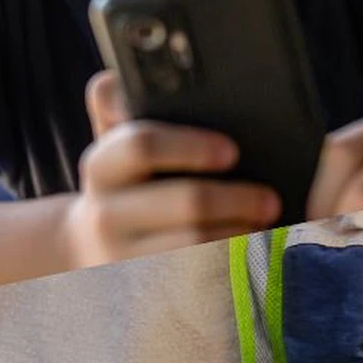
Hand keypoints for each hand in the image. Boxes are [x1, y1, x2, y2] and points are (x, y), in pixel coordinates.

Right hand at [60, 71, 280, 268]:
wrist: (90, 246)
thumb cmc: (126, 181)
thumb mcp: (117, 141)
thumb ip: (122, 102)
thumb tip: (118, 73)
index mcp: (102, 164)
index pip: (142, 144)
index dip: (192, 145)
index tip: (233, 151)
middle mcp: (104, 213)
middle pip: (186, 202)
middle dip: (238, 198)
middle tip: (272, 199)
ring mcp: (121, 258)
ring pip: (197, 246)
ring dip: (242, 234)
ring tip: (269, 226)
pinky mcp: (143, 289)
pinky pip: (199, 278)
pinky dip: (232, 265)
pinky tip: (253, 255)